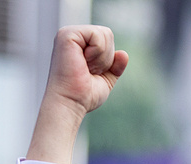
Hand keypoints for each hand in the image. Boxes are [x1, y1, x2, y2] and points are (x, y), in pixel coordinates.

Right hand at [27, 25, 129, 163]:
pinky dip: (97, 52)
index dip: (107, 59)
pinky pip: (97, 34)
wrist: (71, 103)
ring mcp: (68, 33)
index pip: (107, 39)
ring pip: (104, 34)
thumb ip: (115, 66)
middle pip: (107, 34)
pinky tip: (83, 62)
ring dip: (101, 58)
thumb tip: (123, 54)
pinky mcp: (66, 34)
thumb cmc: (84, 95)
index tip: (91, 72)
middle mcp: (73, 36)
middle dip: (105, 58)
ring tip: (85, 68)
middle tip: (88, 71)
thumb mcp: (105, 79)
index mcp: (80, 44)